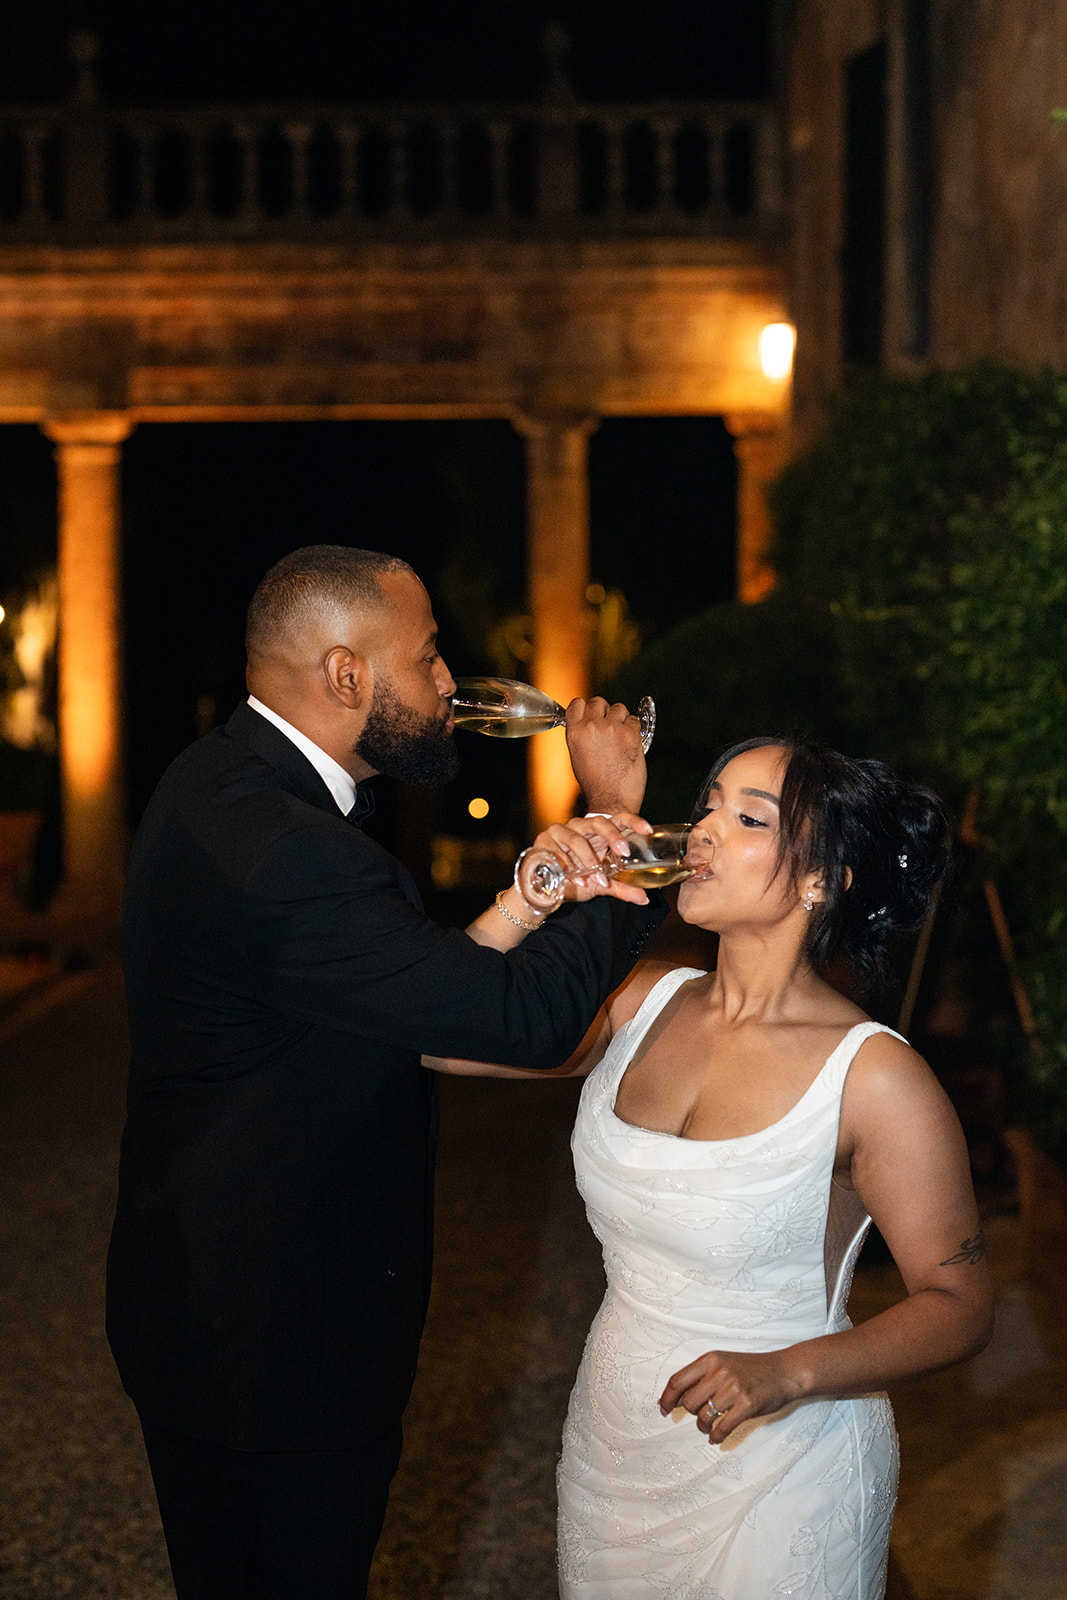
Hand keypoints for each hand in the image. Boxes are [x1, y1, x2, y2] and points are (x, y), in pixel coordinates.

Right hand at [528, 813, 652, 905]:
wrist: (544, 885)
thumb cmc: (576, 877)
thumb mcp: (602, 883)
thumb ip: (621, 888)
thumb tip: (644, 899)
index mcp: (598, 832)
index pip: (618, 818)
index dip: (634, 821)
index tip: (648, 830)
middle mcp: (581, 826)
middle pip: (599, 822)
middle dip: (612, 836)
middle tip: (624, 852)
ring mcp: (561, 831)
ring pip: (576, 839)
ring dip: (587, 860)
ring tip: (594, 879)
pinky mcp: (544, 840)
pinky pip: (557, 851)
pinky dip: (567, 868)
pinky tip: (575, 880)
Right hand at [565, 697, 646, 814]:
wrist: (611, 800)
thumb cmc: (595, 783)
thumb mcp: (577, 755)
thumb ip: (581, 735)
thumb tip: (588, 722)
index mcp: (575, 732)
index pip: (577, 703)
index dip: (586, 708)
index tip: (590, 713)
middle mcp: (592, 726)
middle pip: (598, 702)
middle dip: (604, 711)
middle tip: (608, 726)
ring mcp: (612, 728)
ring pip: (618, 708)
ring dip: (620, 719)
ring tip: (620, 736)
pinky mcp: (631, 733)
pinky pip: (634, 720)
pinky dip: (633, 729)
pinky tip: (629, 743)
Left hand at [658, 1348, 805, 1443]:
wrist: (784, 1371)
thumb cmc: (752, 1369)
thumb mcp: (724, 1363)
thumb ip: (701, 1377)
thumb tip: (677, 1399)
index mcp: (710, 1359)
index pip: (677, 1380)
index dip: (666, 1398)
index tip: (663, 1410)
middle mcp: (720, 1372)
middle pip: (689, 1402)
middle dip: (692, 1413)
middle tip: (701, 1416)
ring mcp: (734, 1388)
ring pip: (704, 1417)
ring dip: (704, 1427)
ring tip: (709, 1427)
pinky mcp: (747, 1405)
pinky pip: (722, 1428)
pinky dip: (716, 1437)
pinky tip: (716, 1438)